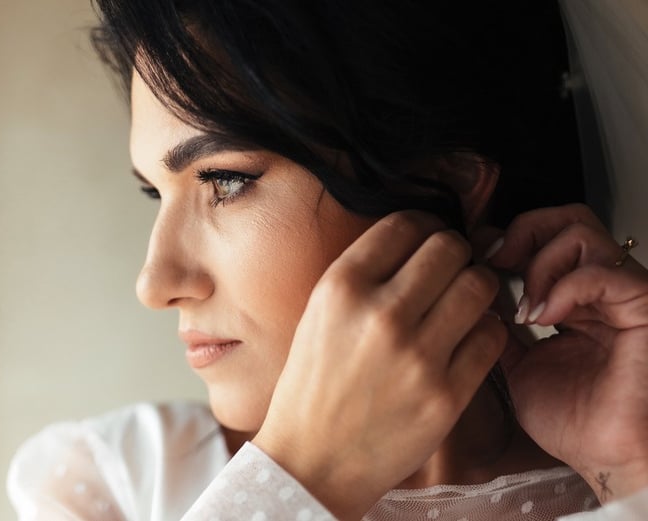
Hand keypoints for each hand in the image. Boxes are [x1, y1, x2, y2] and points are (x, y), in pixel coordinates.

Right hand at [253, 211, 505, 519]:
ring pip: (479, 285)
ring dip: (477, 286)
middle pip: (449, 248)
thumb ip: (364, 275)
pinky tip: (467, 337)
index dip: (424, 225)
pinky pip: (492, 336)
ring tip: (464, 300)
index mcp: (341, 287)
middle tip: (452, 268)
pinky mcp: (447, 394)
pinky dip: (486, 329)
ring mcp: (417, 355)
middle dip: (456, 252)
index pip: (405, 224)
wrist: (313, 460)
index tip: (428, 239)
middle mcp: (380, 313)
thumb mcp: (318, 315)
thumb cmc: (313, 386)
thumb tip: (417, 243)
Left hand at [475, 203, 647, 503]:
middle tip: (496, 262)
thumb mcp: (517, 366)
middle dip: (522, 232)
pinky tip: (546, 317)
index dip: (506, 238)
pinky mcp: (642, 307)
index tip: (474, 257)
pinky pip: (602, 271)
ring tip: (526, 307)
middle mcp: (597, 289)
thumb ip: (498, 329)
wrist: (608, 458)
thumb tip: (468, 297)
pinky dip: (564, 287)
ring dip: (540, 262)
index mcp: (571, 298)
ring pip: (580, 231)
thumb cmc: (575, 421)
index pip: (544, 237)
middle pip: (565, 219)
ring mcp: (621, 294)